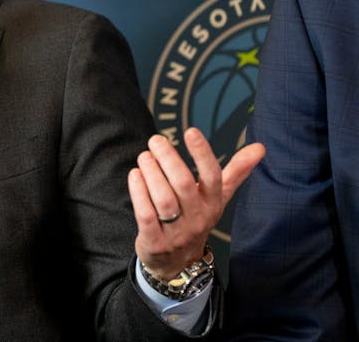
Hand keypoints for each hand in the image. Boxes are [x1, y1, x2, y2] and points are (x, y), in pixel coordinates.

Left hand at [128, 127, 264, 278]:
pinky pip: (146, 215)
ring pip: (164, 199)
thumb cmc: (197, 218)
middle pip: (184, 185)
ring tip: (144, 156)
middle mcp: (198, 218)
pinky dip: (139, 193)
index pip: (213, 177)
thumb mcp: (218, 198)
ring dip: (152, 173)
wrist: (178, 263)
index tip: (191, 131)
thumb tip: (260, 147)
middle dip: (169, 159)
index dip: (203, 154)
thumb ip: (236, 172)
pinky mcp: (155, 242)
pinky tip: (135, 175)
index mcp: (213, 204)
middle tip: (156, 140)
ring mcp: (176, 232)